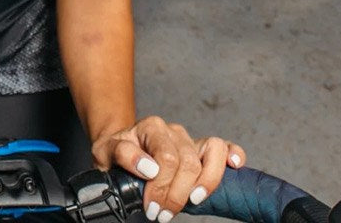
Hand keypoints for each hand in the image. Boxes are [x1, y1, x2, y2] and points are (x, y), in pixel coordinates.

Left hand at [91, 116, 245, 221]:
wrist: (121, 147)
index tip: (151, 207)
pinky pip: (223, 146)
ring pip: (210, 155)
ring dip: (205, 184)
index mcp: (151, 127)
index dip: (161, 187)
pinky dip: (233, 154)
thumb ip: (122, 154)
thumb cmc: (115, 152)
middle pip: (188, 163)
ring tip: (193, 200)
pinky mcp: (202, 149)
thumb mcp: (106, 152)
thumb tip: (147, 167)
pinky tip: (234, 166)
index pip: (166, 158)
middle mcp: (173, 131)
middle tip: (162, 213)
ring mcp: (189, 140)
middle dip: (177, 195)